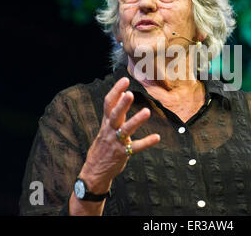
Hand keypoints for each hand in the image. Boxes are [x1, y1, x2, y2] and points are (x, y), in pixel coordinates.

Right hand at [79, 77, 160, 192]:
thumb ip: (114, 111)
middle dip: (122, 104)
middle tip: (130, 94)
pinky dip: (146, 142)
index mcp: (106, 122)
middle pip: (114, 115)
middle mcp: (109, 130)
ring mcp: (116, 142)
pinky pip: (136, 147)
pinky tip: (157, 137)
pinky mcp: (123, 153)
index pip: (108, 104)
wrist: (94, 171)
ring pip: (126, 130)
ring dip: (136, 120)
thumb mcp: (105, 126)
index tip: (124, 80)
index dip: (115, 91)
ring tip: (147, 111)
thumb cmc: (103, 145)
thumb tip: (123, 92)